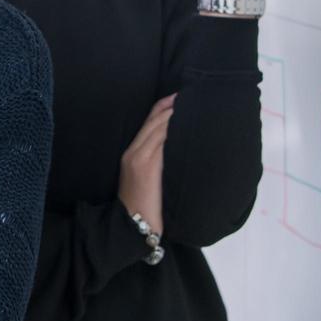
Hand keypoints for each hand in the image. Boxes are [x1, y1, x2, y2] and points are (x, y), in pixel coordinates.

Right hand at [118, 93, 174, 233]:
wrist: (133, 226)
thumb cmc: (143, 206)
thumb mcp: (144, 179)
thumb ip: (154, 161)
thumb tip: (175, 146)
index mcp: (131, 153)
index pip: (147, 122)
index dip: (162, 106)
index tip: (178, 97)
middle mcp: (133, 152)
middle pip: (153, 120)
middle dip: (170, 105)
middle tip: (188, 94)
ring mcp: (139, 158)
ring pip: (158, 127)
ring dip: (174, 114)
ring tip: (190, 103)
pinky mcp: (147, 165)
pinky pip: (162, 140)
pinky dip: (173, 128)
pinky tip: (185, 123)